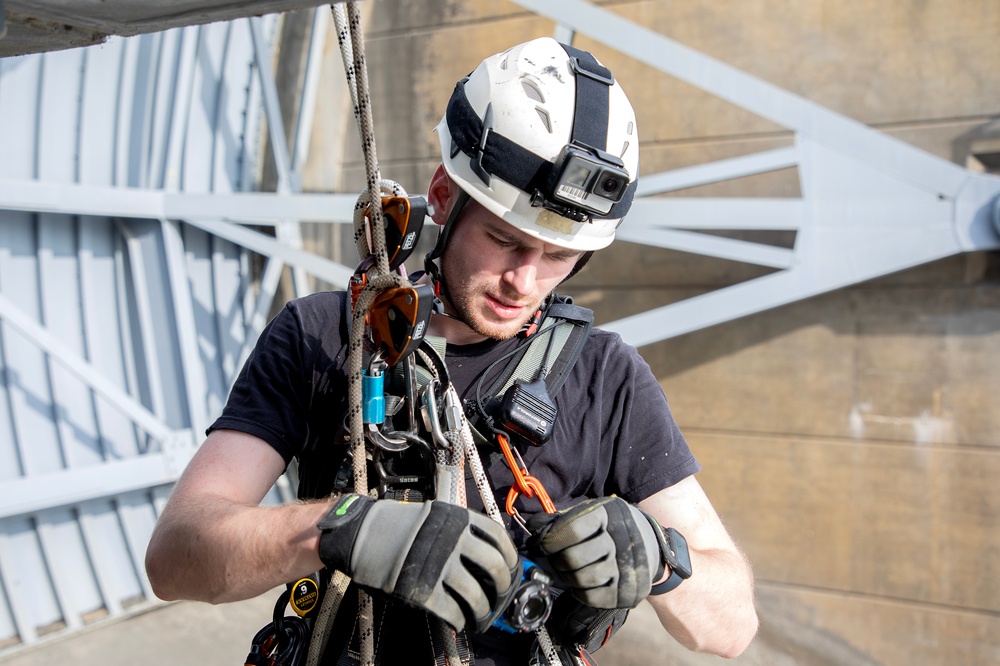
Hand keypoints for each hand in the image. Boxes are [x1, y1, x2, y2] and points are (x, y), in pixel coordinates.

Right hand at [317, 495, 518, 630]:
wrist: (363, 533)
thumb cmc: (399, 525)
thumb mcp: (436, 516)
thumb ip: (461, 530)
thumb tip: (487, 556)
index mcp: (458, 519)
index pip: (498, 537)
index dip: (511, 556)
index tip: (513, 568)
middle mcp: (453, 541)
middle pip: (493, 568)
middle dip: (502, 587)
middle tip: (500, 596)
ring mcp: (438, 565)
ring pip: (475, 594)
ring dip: (482, 610)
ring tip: (481, 616)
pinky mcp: (422, 589)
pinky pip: (450, 610)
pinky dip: (459, 620)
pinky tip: (459, 622)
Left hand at [527, 497, 663, 608]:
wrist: (652, 546)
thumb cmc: (611, 527)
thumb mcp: (591, 513)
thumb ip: (562, 519)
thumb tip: (534, 528)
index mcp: (608, 514)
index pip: (571, 529)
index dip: (550, 540)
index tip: (543, 545)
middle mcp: (621, 539)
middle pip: (573, 558)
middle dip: (557, 561)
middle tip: (555, 560)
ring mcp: (626, 566)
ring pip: (582, 579)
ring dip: (568, 577)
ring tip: (568, 571)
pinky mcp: (629, 590)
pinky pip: (593, 597)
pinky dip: (580, 592)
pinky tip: (581, 584)